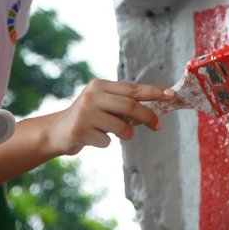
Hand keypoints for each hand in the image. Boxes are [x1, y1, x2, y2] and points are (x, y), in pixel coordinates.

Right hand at [46, 80, 174, 154]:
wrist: (56, 132)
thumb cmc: (88, 118)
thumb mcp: (103, 105)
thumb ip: (124, 105)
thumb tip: (155, 111)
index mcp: (100, 85)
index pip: (133, 88)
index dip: (154, 92)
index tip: (172, 95)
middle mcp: (92, 95)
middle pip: (131, 106)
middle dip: (148, 117)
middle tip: (157, 126)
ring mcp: (85, 112)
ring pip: (122, 127)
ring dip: (125, 134)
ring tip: (112, 133)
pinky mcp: (80, 130)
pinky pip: (107, 141)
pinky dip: (105, 143)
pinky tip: (92, 138)